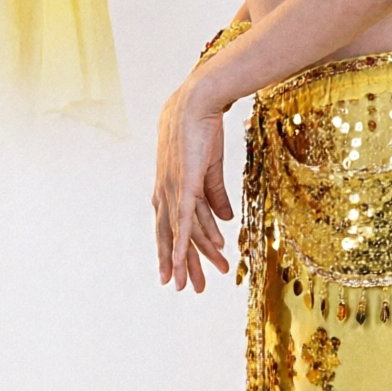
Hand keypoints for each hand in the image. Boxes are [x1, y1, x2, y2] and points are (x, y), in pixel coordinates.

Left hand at [154, 77, 233, 291]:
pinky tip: (181, 263)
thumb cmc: (201, 129)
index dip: (176, 252)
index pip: (172, 227)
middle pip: (172, 238)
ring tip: (203, 282)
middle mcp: (165, 193)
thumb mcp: (210, 168)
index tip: (181, 274)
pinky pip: (183, 221)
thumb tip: (226, 220)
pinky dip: (182, 244)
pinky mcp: (183, 186)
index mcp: (169, 188)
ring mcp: (172, 191)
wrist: (197, 101)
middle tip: (189, 289)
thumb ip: (215, 196)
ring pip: (182, 234)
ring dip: (194, 259)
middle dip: (182, 265)